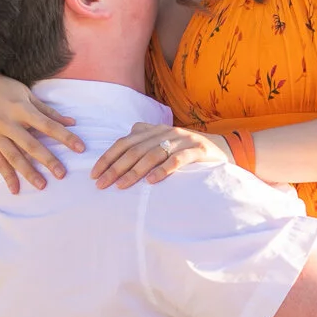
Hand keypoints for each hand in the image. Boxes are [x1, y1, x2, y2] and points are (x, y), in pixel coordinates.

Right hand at [0, 65, 83, 194]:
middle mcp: (7, 122)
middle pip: (31, 144)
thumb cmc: (1, 86)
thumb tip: (72, 122)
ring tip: (42, 186)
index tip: (80, 148)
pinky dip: (6, 176)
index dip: (65, 136)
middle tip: (62, 174)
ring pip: (13, 156)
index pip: (48, 125)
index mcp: (21, 108)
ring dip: (28, 172)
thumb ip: (47, 110)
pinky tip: (15, 190)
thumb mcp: (25, 93)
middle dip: (47, 159)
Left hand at [92, 123, 233, 188]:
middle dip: (116, 168)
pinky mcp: (198, 150)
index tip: (95, 174)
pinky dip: (163, 170)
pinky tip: (152, 182)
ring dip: (135, 172)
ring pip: (152, 155)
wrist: (221, 150)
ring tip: (122, 186)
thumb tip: (120, 146)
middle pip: (134, 150)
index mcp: (154, 130)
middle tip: (102, 185)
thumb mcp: (163, 143)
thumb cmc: (186, 152)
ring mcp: (182, 140)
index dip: (108, 158)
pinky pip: (178, 160)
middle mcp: (166, 132)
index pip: (124, 142)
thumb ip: (143, 141)